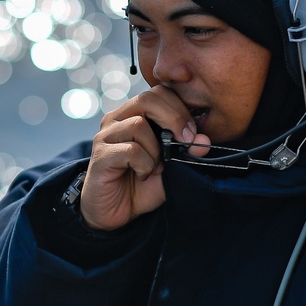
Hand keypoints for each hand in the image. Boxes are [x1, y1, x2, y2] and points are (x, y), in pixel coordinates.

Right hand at [80, 86, 210, 230]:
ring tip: (154, 168)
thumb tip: (204, 140)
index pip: (158, 92)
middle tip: (184, 141)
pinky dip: (144, 165)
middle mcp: (117, 120)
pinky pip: (131, 150)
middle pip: (147, 99)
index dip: (179, 108)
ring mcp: (105, 136)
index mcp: (133, 115)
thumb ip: (186, 154)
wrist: (114, 213)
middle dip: (173, 118)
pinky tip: (142, 175)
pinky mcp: (100, 154)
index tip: (192, 132)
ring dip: (155, 150)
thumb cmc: (140, 187)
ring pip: (139, 125)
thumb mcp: (171, 169)